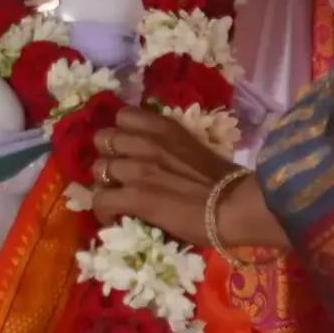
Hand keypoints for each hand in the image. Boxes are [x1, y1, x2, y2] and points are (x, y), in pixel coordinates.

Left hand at [89, 105, 286, 251]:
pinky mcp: (134, 197)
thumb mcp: (192, 146)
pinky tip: (112, 216)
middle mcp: (144, 142)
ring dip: (105, 183)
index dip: (120, 132)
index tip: (125, 147)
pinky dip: (103, 209)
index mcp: (162, 127)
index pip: (123, 116)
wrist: (234, 205)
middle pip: (103, 140)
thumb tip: (154, 157)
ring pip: (99, 169)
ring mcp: (137, 169)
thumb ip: (167, 145)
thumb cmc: (224, 180)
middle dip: (107, 155)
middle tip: (117, 173)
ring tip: (116, 196)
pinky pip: (101, 199)